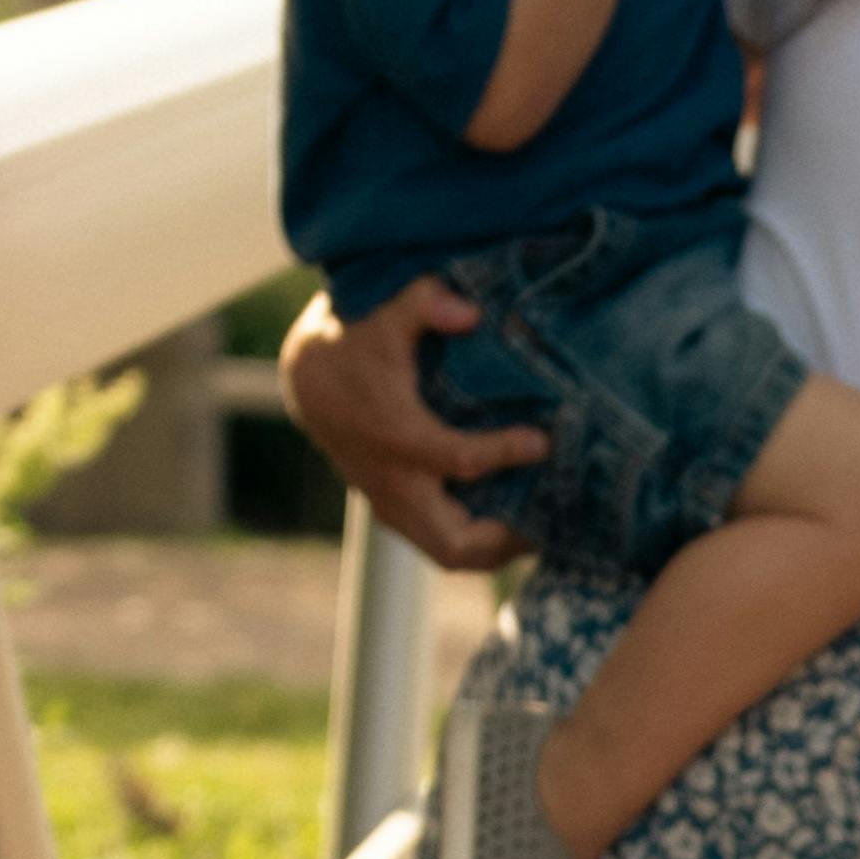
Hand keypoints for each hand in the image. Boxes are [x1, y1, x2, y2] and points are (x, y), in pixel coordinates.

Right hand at [279, 276, 543, 570]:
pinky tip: (514, 521)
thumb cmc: (355, 345)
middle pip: (454, 543)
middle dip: (505, 539)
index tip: (544, 443)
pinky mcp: (395, 509)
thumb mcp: (385, 317)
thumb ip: (424, 305)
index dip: (505, 453)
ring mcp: (393, 503)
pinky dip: (477, 541)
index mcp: (397, 437)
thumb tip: (468, 311)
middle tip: (549, 518)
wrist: (310, 379)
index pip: (459, 460)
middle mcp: (395, 482)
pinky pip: (441, 544)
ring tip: (540, 527)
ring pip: (448, 554)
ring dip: (496, 548)